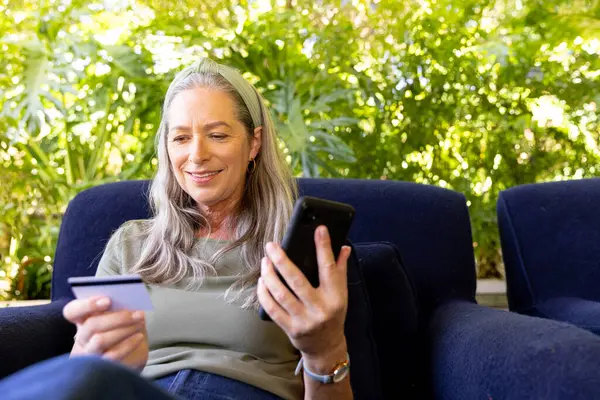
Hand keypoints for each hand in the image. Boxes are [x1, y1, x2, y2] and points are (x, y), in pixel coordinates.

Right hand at [63, 296, 148, 370]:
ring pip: (100, 340)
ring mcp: (88, 354)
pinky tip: (139, 337)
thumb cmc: (125, 326)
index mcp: (83, 319)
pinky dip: (128, 344)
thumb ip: (118, 306)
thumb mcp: (121, 314)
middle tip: (138, 313)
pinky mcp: (100, 367)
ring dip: (123, 330)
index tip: (108, 300)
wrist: (135, 351)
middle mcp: (82, 337)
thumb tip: (127, 301)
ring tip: (140, 323)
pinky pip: (112, 355)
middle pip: (91, 325)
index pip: (72, 311)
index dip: (87, 305)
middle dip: (117, 318)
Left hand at [258, 225, 351, 366]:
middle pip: (296, 280)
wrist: (326, 347)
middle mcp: (319, 309)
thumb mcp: (341, 294)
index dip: (324, 247)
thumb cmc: (333, 315)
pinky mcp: (290, 328)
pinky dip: (264, 293)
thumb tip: (344, 246)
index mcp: (335, 297)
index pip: (329, 268)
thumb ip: (341, 269)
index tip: (319, 229)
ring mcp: (303, 320)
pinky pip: (272, 308)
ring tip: (265, 261)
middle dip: (281, 260)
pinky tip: (262, 281)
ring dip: (269, 275)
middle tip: (271, 245)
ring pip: (280, 293)